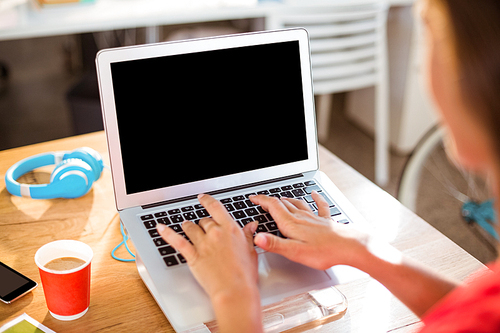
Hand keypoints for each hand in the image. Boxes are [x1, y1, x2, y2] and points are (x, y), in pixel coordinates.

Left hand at [156, 194, 258, 299]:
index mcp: (230, 229)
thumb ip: (247, 235)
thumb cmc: (244, 274)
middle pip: (204, 220)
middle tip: (204, 228)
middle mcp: (215, 233)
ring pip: (190, 228)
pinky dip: (167, 233)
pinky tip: (160, 228)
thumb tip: (250, 225)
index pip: (215, 208)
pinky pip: (177, 241)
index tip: (203, 198)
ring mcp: (203, 244)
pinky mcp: (193, 256)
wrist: (235, 290)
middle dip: (203, 224)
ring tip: (187, 227)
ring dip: (188, 227)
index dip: (207, 200)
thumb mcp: (250, 250)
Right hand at [251, 191, 368, 269]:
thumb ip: (275, 244)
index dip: (261, 201)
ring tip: (281, 198)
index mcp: (291, 224)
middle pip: (283, 204)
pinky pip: (319, 205)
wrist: (349, 247)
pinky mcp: (326, 221)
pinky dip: (315, 198)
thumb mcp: (295, 252)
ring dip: (287, 199)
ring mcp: (314, 218)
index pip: (273, 207)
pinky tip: (315, 193)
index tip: (253, 198)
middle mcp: (302, 217)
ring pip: (298, 204)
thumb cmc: (324, 251)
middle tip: (262, 200)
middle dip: (270, 200)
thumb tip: (257, 238)